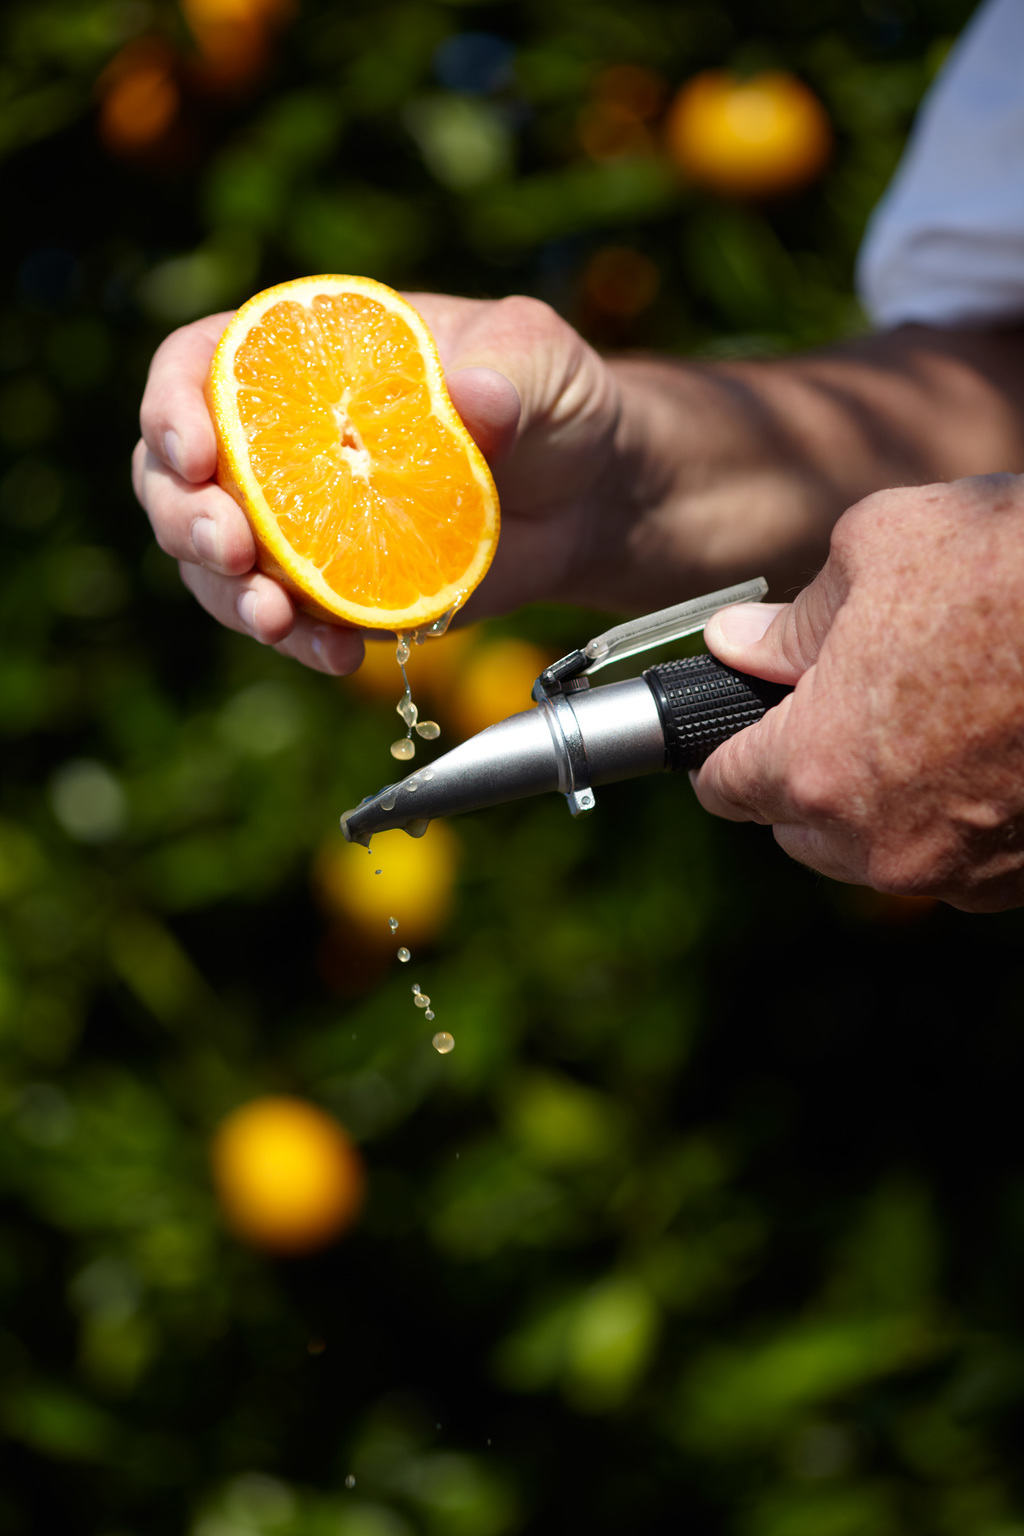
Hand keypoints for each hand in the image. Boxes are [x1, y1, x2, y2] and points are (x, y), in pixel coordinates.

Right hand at [132, 295, 623, 670]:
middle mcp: (285, 441)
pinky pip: (285, 622)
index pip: (201, 365)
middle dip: (186, 518)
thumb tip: (473, 401)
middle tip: (233, 551)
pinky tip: (337, 655)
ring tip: (277, 621)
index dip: (172, 407)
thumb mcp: (543, 360)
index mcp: (309, 361)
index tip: (195, 452)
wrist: (593, 498)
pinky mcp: (336, 590)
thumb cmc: (556, 403)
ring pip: (214, 562)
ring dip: (229, 598)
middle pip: (177, 476)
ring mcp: (303, 523)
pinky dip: (298, 644)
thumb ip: (510, 370)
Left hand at [693, 474, 1023, 911]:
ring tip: (929, 718)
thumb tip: (737, 642)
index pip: (726, 788)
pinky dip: (956, 817)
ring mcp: (961, 872)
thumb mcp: (878, 550)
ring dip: (882, 801)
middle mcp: (881, 844)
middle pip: (799, 830)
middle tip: (847, 704)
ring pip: (880, 851)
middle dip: (807, 774)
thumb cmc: (1009, 565)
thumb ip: (792, 620)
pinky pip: (959, 861)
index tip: (742, 725)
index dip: (727, 747)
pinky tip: (986, 751)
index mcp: (817, 770)